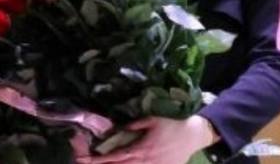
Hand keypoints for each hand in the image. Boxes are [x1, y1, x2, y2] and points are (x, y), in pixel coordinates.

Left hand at [76, 115, 215, 163]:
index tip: (86, 160)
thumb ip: (135, 124)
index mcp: (141, 148)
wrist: (193, 136)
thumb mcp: (153, 120)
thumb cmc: (173, 125)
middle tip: (86, 163)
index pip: (116, 157)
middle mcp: (145, 162)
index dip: (99, 160)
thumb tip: (120, 128)